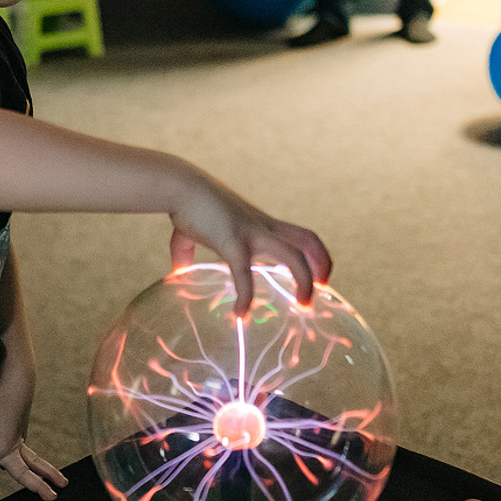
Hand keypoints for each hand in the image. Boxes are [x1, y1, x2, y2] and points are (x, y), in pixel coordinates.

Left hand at [0, 359, 66, 499]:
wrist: (17, 376)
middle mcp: (13, 446)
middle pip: (25, 472)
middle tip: (52, 497)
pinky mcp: (20, 432)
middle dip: (38, 485)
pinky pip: (25, 453)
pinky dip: (33, 463)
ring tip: (62, 483)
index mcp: (0, 446)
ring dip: (45, 473)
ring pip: (32, 462)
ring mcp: (19, 439)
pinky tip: (34, 467)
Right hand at [169, 171, 332, 315]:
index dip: (317, 256)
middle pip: (308, 241)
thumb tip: (178, 270)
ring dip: (304, 280)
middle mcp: (263, 227)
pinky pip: (245, 272)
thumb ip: (187, 251)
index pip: (302, 236)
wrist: (179, 187)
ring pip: (293, 255)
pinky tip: (241, 313)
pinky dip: (246, 295)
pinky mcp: (232, 241)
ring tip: (302, 304)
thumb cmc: (188, 206)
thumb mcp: (193, 231)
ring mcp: (251, 233)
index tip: (320, 279)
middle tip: (321, 292)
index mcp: (261, 224)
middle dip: (322, 266)